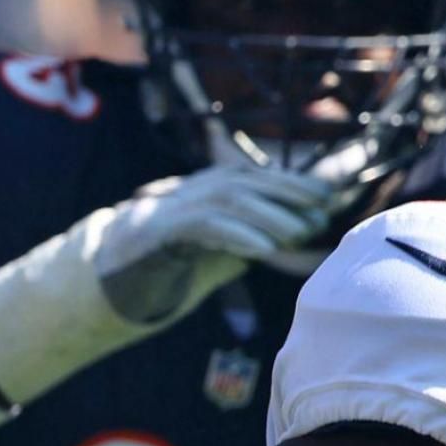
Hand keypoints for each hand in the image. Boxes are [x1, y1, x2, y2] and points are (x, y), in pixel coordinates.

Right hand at [95, 164, 333, 323]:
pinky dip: (237, 234)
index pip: (261, 177)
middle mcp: (198, 186)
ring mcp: (178, 204)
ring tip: (298, 234)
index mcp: (215, 185)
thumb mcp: (227, 243)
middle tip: (320, 216)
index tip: (329, 198)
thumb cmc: (180, 256)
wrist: (117, 268)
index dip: (296, 184)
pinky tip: (263, 248)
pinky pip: (206, 225)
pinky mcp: (162, 228)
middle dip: (289, 194)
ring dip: (268, 215)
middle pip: (250, 181)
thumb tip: (308, 235)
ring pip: (230, 199)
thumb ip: (261, 237)